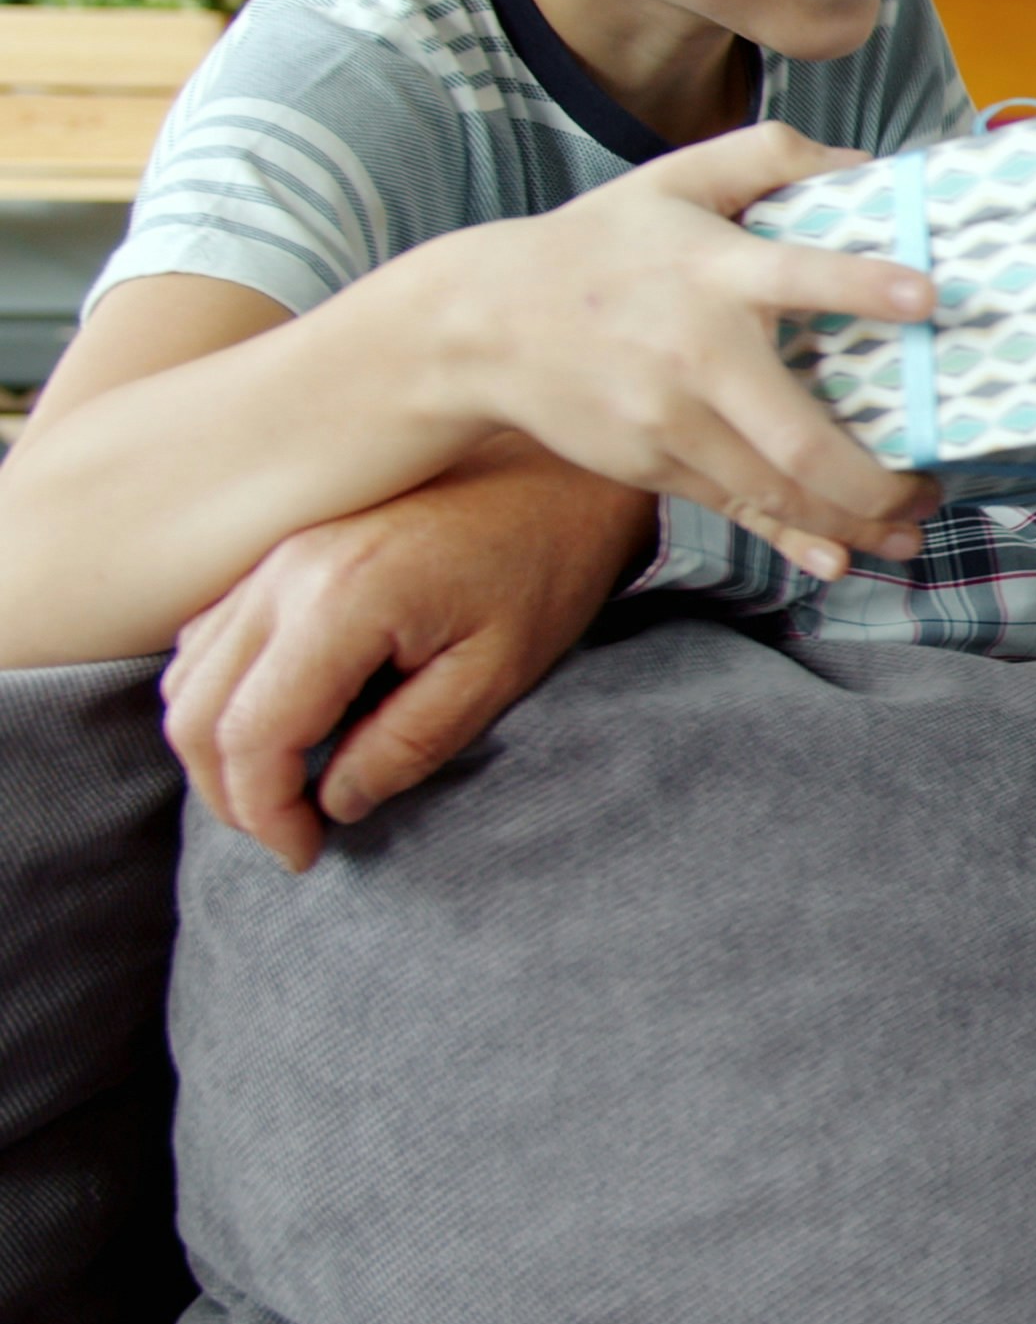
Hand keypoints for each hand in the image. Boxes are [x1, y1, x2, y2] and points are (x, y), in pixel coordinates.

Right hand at [162, 436, 652, 871]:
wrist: (559, 468)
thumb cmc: (544, 567)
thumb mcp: (497, 674)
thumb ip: (408, 746)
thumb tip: (333, 802)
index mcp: (343, 601)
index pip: (254, 737)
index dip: (267, 814)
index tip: (306, 854)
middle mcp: (286, 570)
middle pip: (197, 713)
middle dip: (230, 794)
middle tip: (289, 835)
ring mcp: (275, 552)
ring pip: (188, 675)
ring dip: (218, 746)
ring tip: (284, 791)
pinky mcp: (280, 547)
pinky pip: (210, 635)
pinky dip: (222, 694)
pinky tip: (282, 723)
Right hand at [404, 121, 941, 577]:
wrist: (481, 323)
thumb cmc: (599, 244)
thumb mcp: (674, 178)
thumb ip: (768, 154)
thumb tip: (863, 162)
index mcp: (712, 271)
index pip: (796, 275)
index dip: (862, 287)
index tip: (927, 298)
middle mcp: (697, 355)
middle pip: (797, 439)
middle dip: (875, 479)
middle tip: (936, 484)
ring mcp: (671, 421)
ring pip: (775, 490)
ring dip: (852, 519)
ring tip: (910, 524)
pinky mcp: (652, 463)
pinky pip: (735, 508)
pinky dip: (791, 539)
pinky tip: (838, 558)